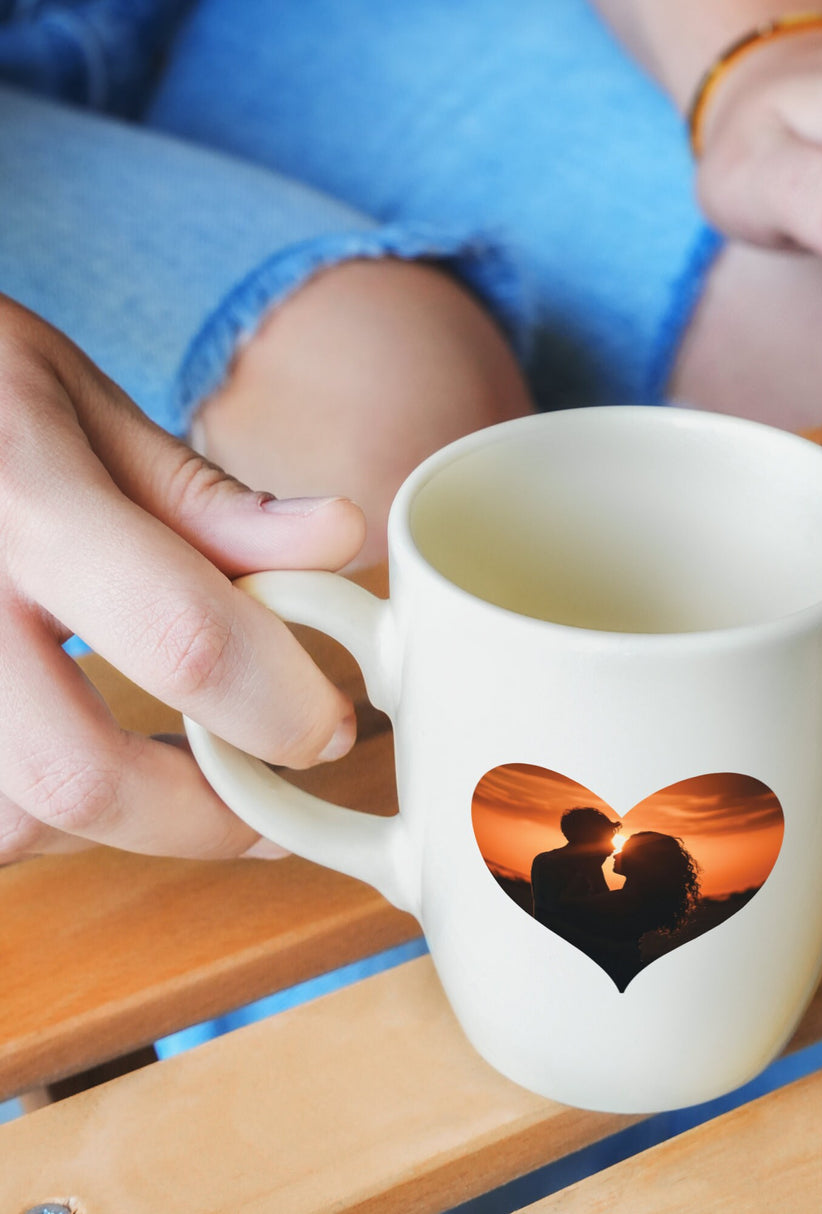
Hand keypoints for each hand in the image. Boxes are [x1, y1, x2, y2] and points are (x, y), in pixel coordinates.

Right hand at [0, 296, 366, 861]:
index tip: (327, 730)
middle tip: (267, 809)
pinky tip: (82, 767)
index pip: (183, 637)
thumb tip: (339, 536)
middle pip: (79, 776)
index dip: (278, 708)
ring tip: (174, 783)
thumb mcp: (76, 404)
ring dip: (114, 828)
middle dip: (202, 818)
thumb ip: (201, 497)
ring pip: (9, 824)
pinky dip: (40, 819)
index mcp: (22, 500)